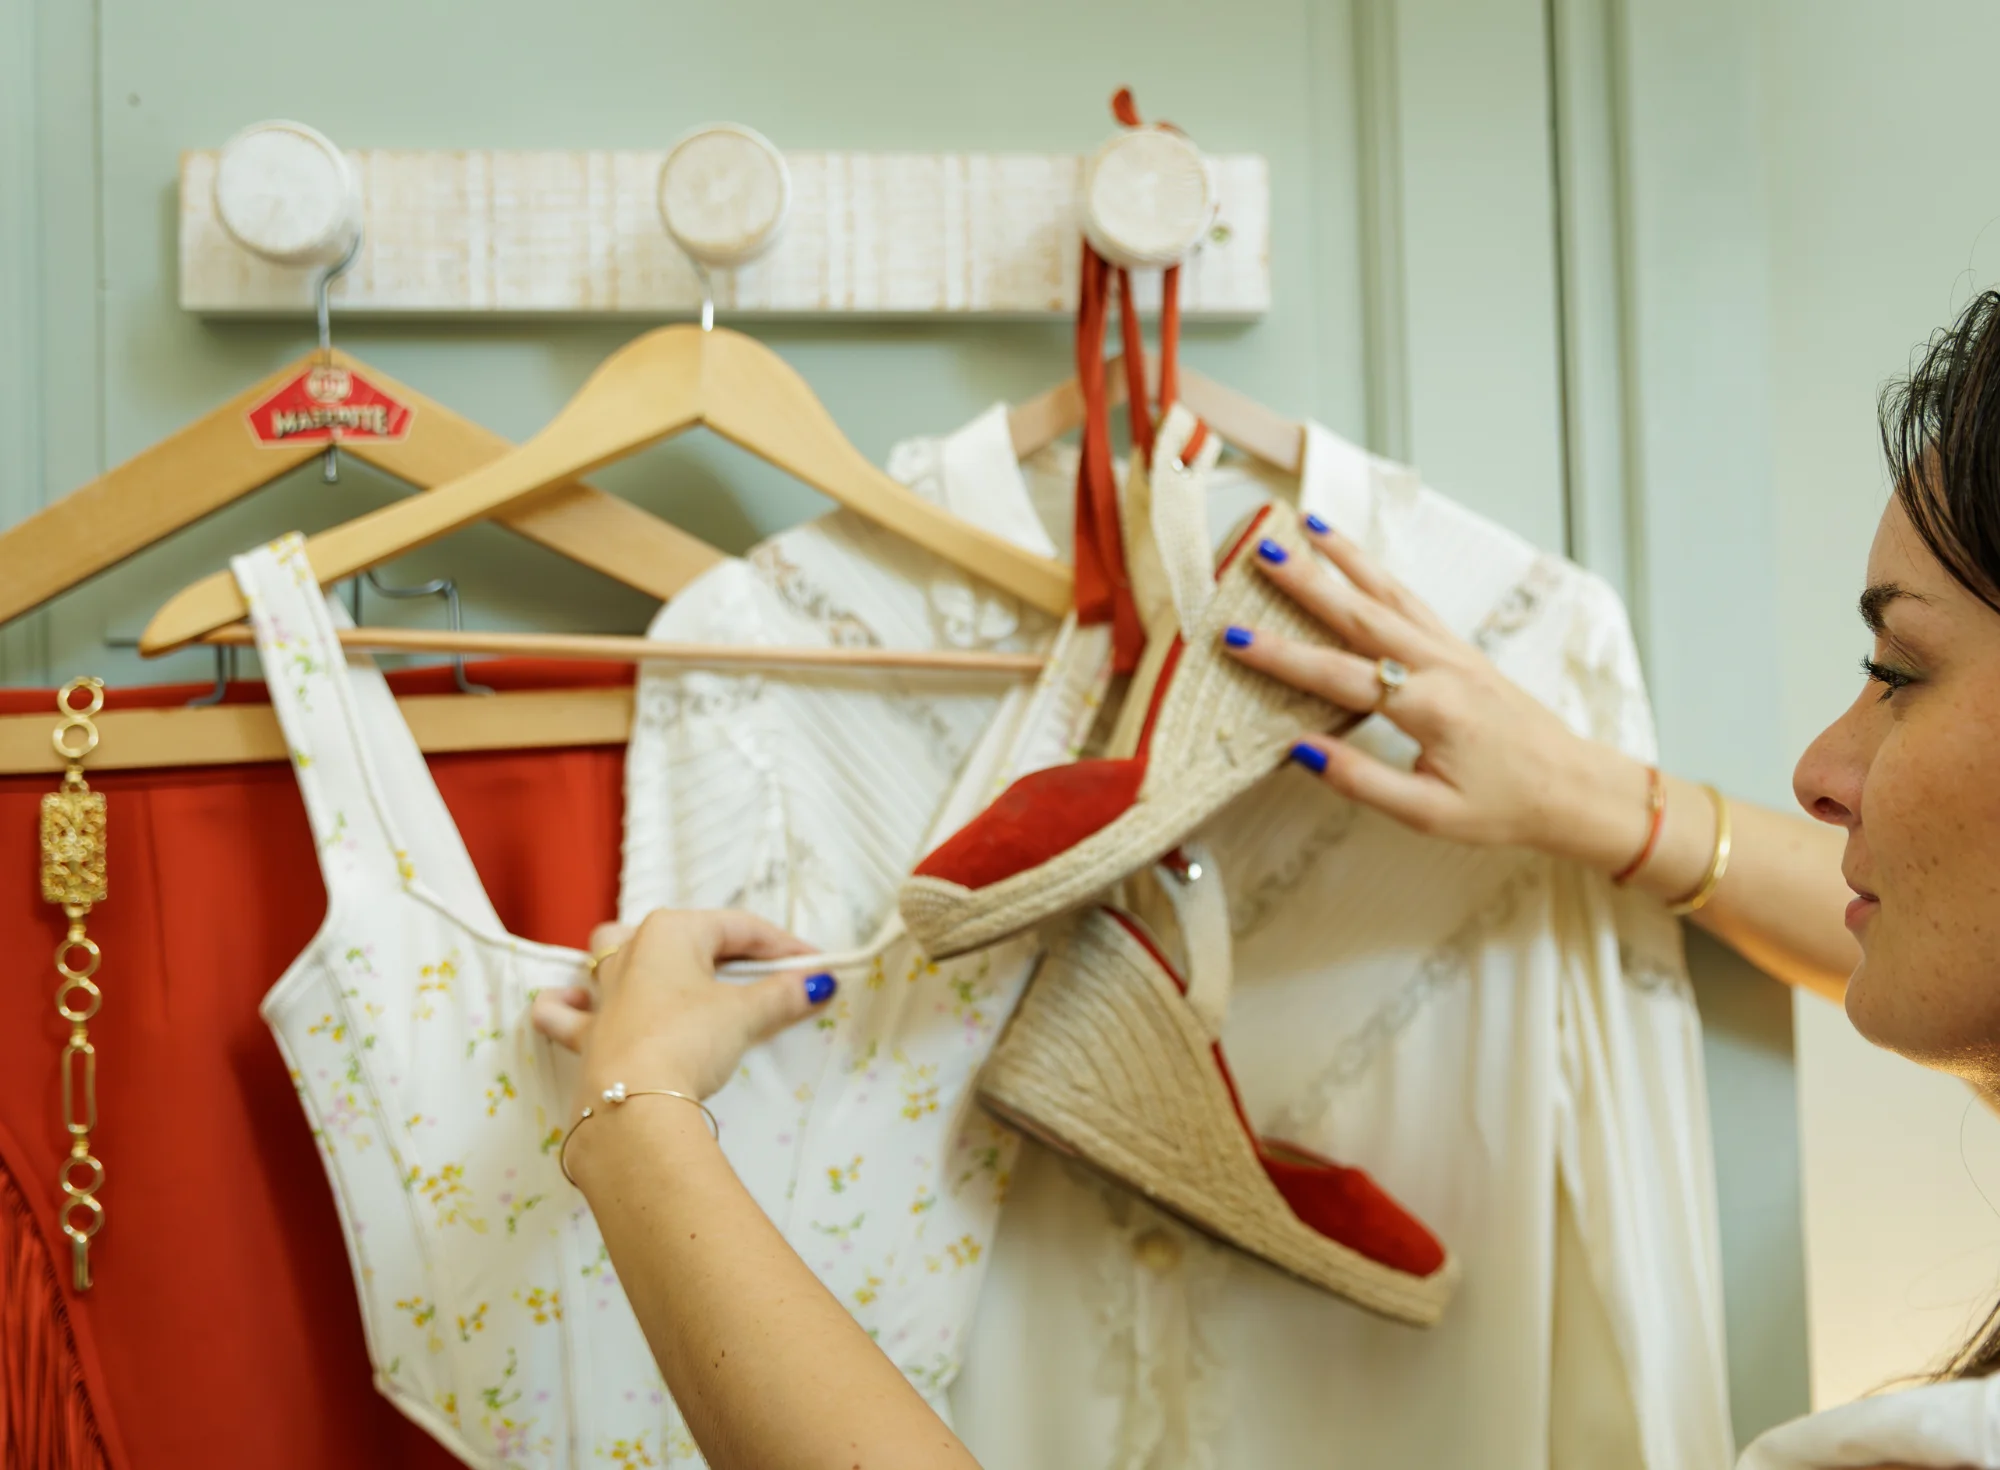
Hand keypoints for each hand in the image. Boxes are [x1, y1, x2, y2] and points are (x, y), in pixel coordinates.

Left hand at [531, 909, 832, 1111]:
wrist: (633, 1101)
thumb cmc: (689, 1039)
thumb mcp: (745, 1014)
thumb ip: (782, 994)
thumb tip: (817, 984)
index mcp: (671, 931)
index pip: (739, 928)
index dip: (781, 945)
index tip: (813, 965)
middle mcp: (629, 951)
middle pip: (681, 937)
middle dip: (720, 951)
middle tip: (762, 975)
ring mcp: (602, 992)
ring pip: (607, 957)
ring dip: (631, 959)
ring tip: (659, 972)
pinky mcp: (584, 1033)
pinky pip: (563, 1012)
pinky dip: (565, 1006)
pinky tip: (574, 1005)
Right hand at [1222, 512, 1651, 871]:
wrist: (1572, 788)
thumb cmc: (1504, 806)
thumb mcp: (1429, 814)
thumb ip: (1362, 779)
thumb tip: (1301, 750)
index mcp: (1428, 708)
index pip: (1338, 676)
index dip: (1281, 656)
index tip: (1234, 637)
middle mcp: (1439, 666)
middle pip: (1360, 614)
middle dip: (1306, 582)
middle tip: (1262, 552)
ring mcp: (1452, 652)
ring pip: (1388, 594)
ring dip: (1344, 558)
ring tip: (1305, 525)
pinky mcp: (1460, 650)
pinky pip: (1411, 600)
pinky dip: (1378, 573)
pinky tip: (1355, 558)